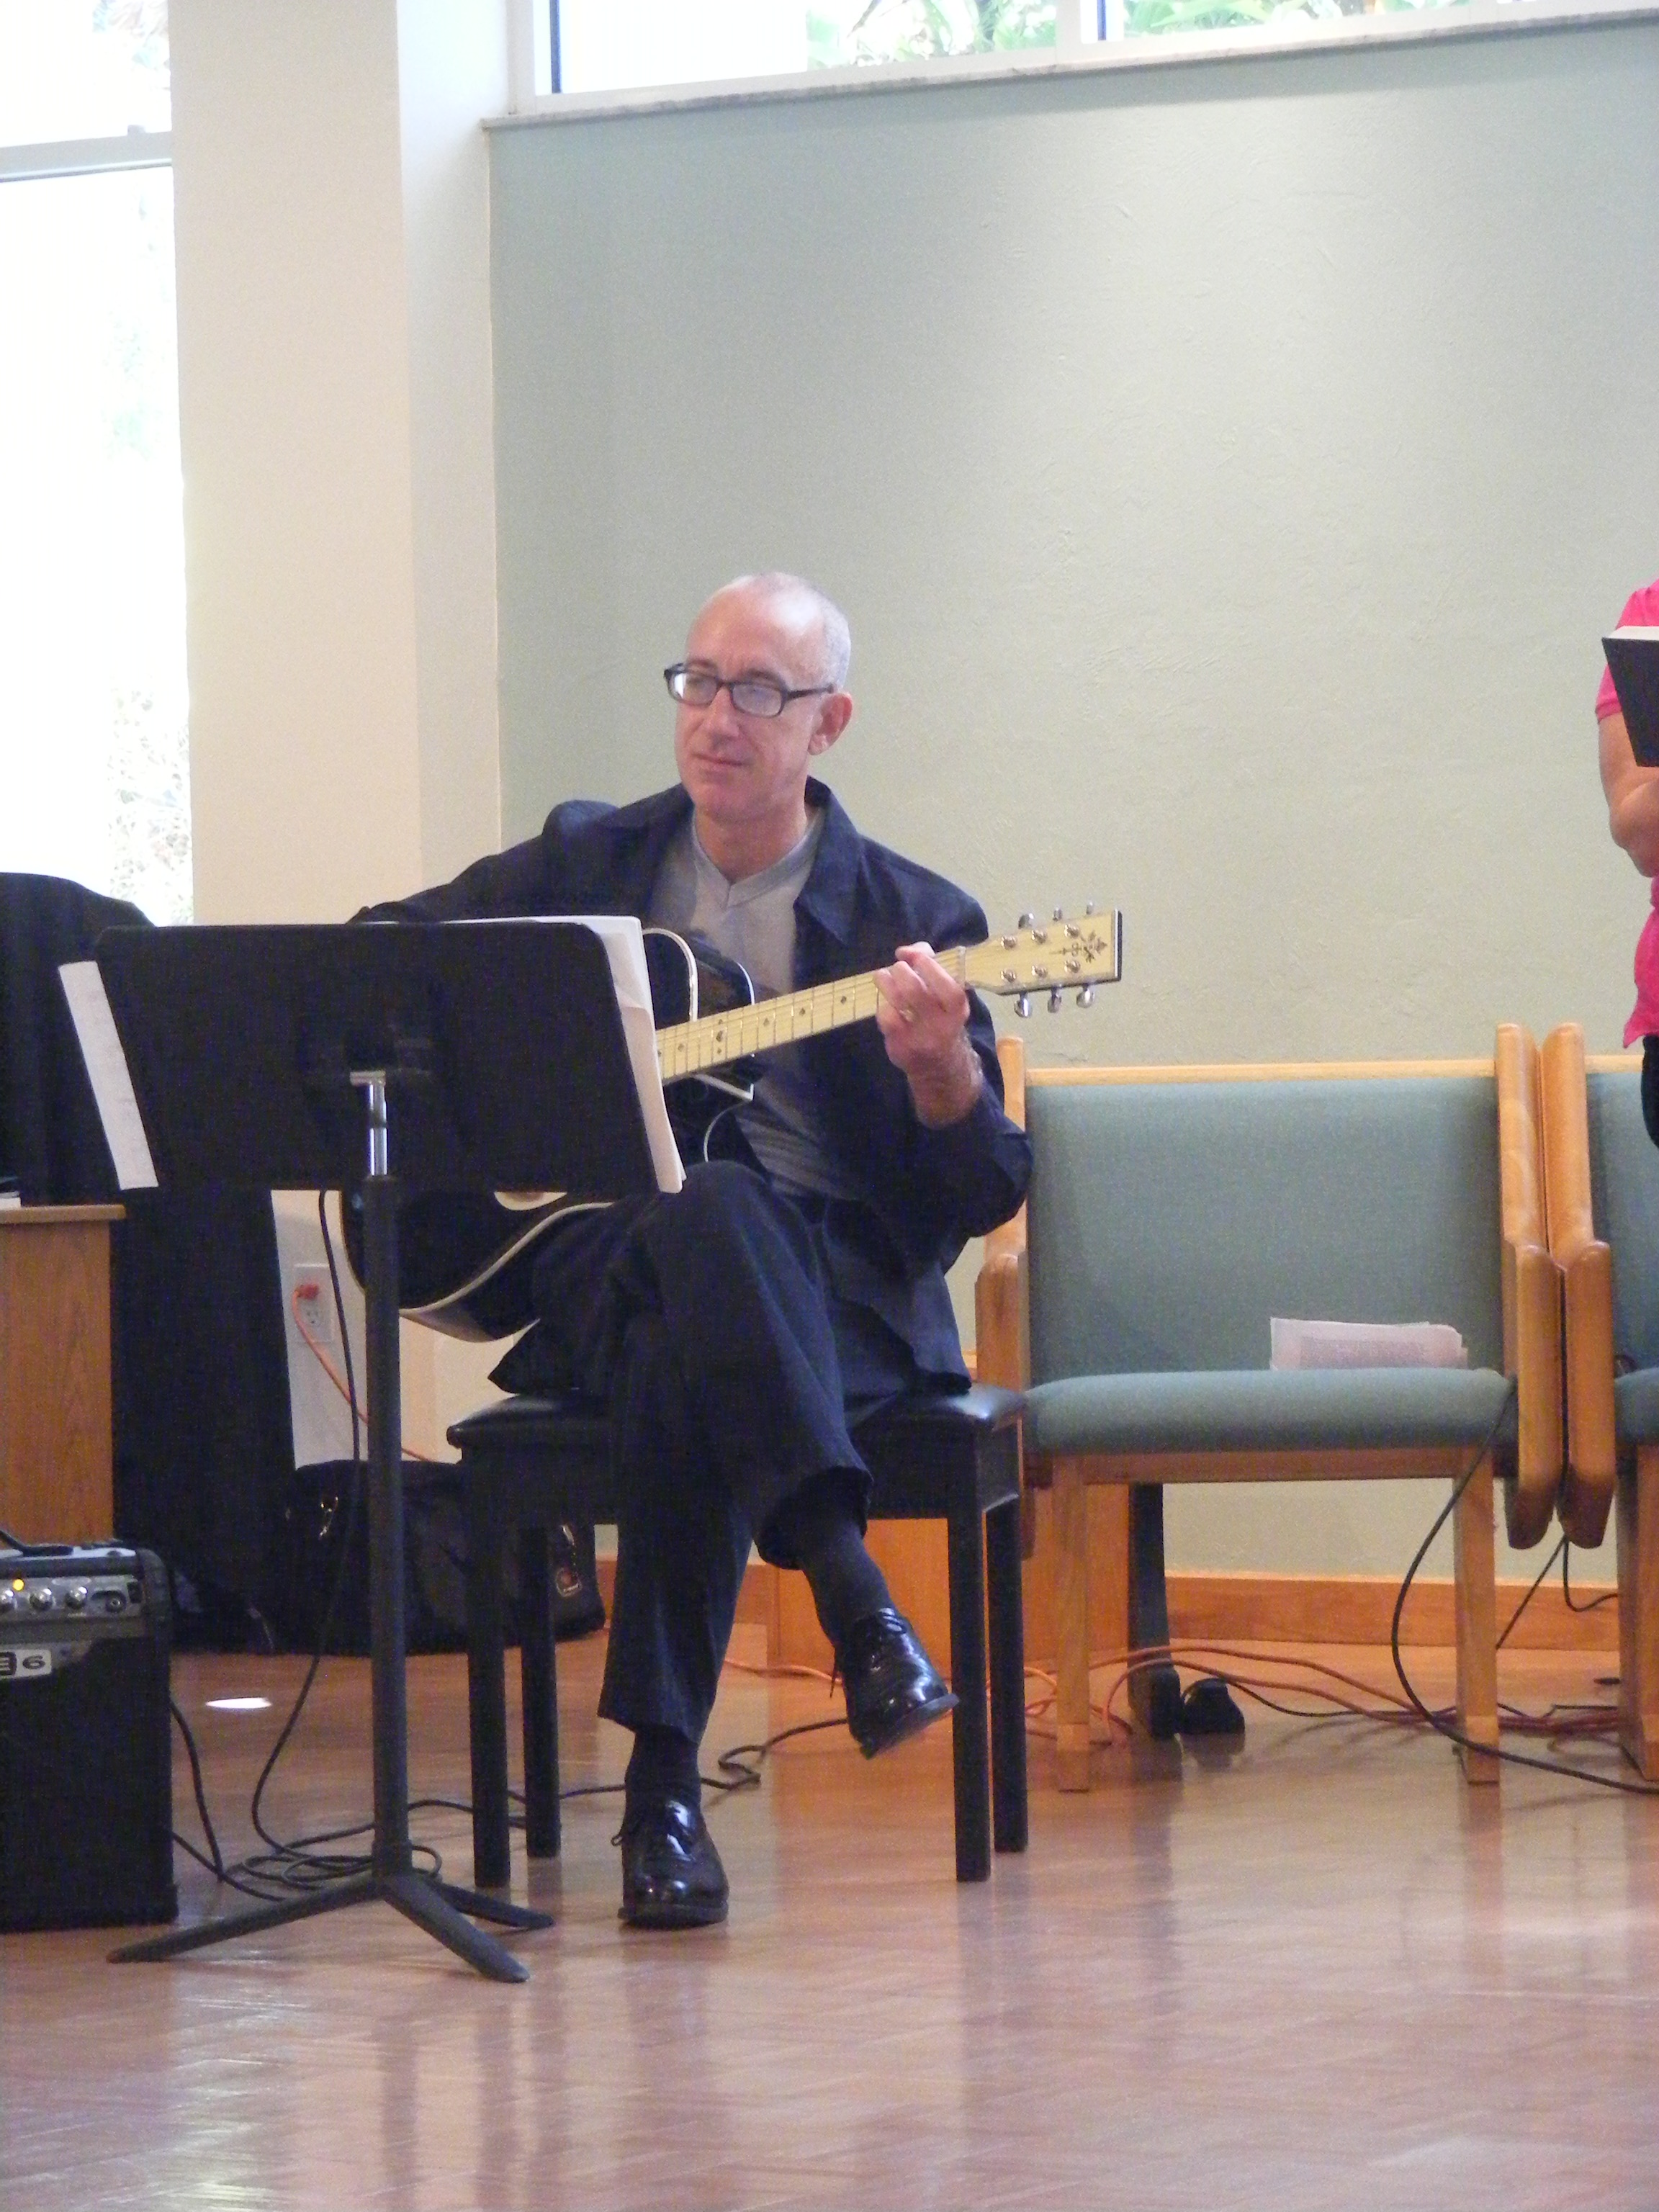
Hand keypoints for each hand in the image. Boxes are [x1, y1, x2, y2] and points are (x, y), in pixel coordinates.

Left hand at [874, 942, 984, 1126]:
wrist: (940, 1066)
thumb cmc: (942, 1018)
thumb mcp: (946, 995)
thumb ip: (932, 966)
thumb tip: (907, 950)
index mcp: (958, 1010)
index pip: (946, 985)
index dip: (927, 964)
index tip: (914, 955)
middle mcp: (941, 1026)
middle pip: (914, 990)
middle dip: (901, 971)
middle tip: (898, 968)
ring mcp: (919, 1039)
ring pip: (896, 1001)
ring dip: (885, 981)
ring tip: (883, 976)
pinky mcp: (900, 1048)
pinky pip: (885, 1017)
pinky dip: (883, 1005)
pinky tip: (886, 1003)